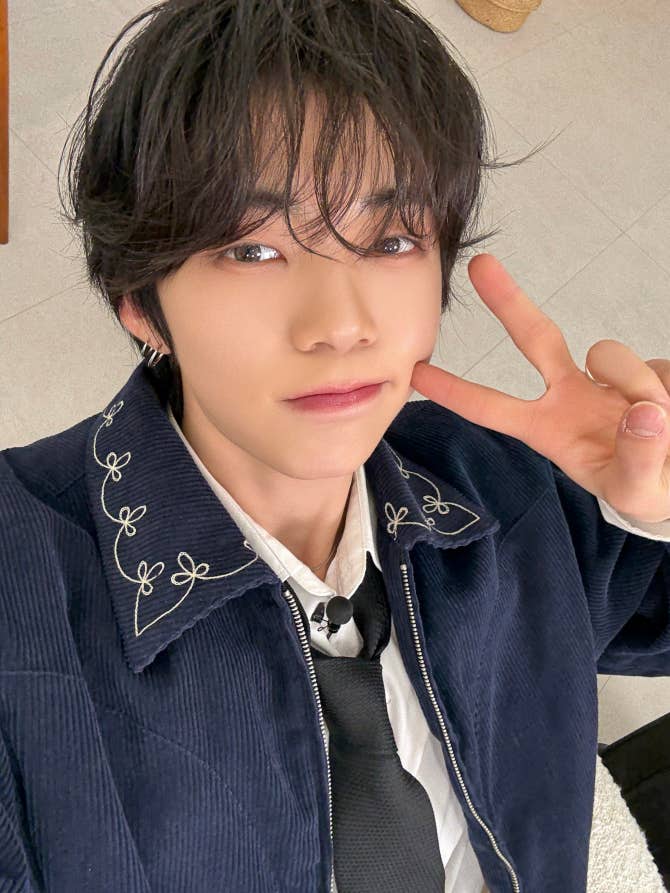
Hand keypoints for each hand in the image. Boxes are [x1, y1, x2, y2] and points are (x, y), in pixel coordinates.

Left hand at [410, 254, 669, 523]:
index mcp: (550, 429)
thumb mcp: (634, 492)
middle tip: (480, 265)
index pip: (493, 409)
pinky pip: (656, 368)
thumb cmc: (647, 489)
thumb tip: (642, 414)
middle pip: (536, 339)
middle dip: (508, 302)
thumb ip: (637, 460)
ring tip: (662, 428)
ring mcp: (609, 379)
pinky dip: (668, 391)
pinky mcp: (649, 368)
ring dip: (636, 387)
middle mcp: (571, 395)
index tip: (416, 373)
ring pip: (609, 354)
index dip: (456, 392)